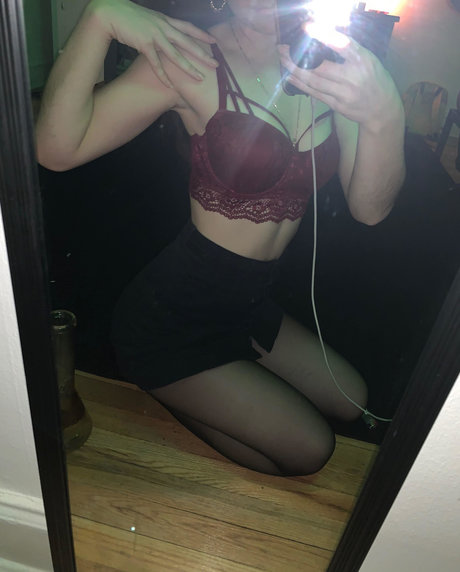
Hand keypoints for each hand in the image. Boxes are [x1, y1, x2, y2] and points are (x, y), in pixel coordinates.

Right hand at [92, 0, 217, 86]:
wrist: (112, 12)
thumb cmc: (128, 17)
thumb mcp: (149, 20)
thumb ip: (159, 27)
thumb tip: (165, 35)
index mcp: (165, 20)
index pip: (188, 27)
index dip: (202, 35)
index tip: (214, 41)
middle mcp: (163, 27)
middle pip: (188, 43)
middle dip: (203, 54)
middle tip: (216, 65)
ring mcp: (155, 35)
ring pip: (176, 55)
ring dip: (189, 68)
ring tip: (200, 78)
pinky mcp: (144, 44)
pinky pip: (156, 64)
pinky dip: (164, 76)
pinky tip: (171, 86)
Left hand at [277, 35, 402, 132]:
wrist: (381, 109)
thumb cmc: (374, 78)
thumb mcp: (369, 58)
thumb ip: (349, 49)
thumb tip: (327, 33)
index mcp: (362, 60)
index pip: (341, 45)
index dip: (323, 36)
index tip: (306, 27)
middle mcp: (352, 77)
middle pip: (320, 67)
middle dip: (298, 57)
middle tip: (283, 48)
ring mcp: (343, 93)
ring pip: (313, 81)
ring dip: (294, 70)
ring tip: (282, 59)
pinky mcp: (336, 105)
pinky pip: (314, 93)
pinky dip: (300, 84)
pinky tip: (290, 76)